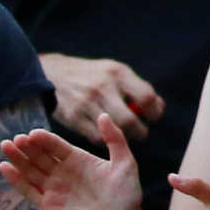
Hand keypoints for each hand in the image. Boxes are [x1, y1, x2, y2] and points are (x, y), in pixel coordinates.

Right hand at [1, 113, 149, 209]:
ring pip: (31, 171)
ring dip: (17, 160)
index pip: (56, 145)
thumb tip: (103, 115)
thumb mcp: (124, 163)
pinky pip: (29, 191)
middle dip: (25, 148)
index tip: (31, 133)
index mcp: (78, 160)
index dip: (43, 139)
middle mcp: (63, 173)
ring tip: (4, 148)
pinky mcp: (48, 208)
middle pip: (39, 156)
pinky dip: (16, 181)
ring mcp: (54, 190)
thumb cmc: (127, 195)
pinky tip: (5, 169)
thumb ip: (114, 139)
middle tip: (12, 140)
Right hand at [38, 53, 164, 141]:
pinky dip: (104, 139)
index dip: (154, 111)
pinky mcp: (73, 117)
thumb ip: (136, 87)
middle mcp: (103, 87)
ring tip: (125, 134)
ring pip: (114, 130)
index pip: (146, 97)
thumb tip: (159, 107)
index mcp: (118, 73)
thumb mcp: (114, 71)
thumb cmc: (91, 75)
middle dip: (140, 130)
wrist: (51, 73)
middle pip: (130, 119)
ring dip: (124, 137)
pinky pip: (95, 137)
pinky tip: (105, 133)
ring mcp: (86, 102)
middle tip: (141, 132)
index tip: (153, 116)